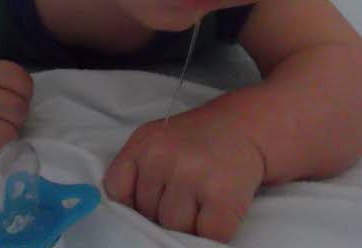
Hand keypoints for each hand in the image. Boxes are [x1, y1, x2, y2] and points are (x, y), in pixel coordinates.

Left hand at [104, 106, 264, 242]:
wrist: (244, 126)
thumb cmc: (197, 139)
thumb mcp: (156, 141)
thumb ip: (136, 171)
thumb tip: (128, 214)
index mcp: (143, 144)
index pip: (117, 189)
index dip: (132, 201)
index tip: (149, 198)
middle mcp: (163, 159)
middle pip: (147, 213)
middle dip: (164, 210)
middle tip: (186, 190)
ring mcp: (192, 178)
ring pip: (174, 228)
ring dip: (188, 223)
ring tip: (202, 199)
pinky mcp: (222, 198)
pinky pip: (206, 236)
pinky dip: (212, 231)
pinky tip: (217, 209)